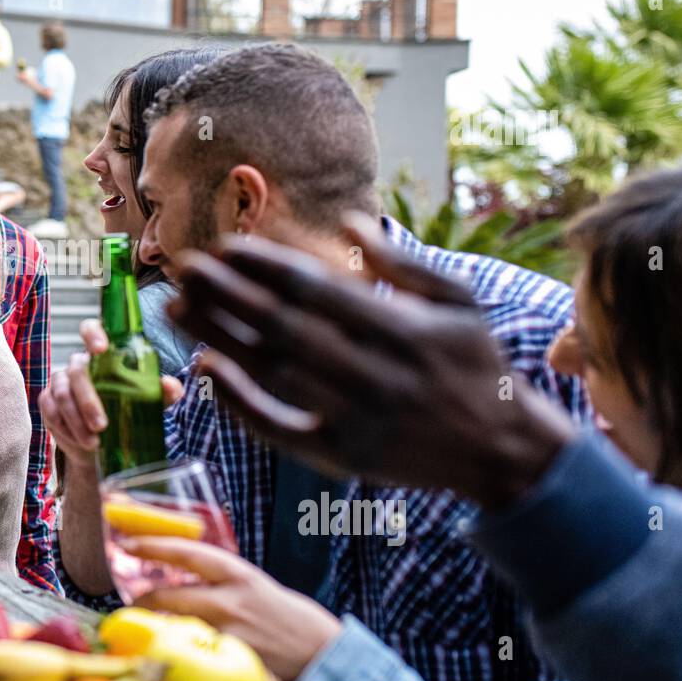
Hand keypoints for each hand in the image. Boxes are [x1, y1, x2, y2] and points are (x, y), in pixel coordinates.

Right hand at [37, 318, 182, 460]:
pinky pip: (50, 411)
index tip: (101, 349)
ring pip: (62, 394)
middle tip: (102, 425)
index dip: (93, 334)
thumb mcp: (148, 404)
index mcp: (102, 356)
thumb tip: (170, 386)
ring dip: (77, 420)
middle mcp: (78, 364)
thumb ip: (162, 393)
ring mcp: (60, 382)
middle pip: (77, 371)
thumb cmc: (126, 414)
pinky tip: (79, 441)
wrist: (102, 445)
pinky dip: (65, 428)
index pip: (90, 329)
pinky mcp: (48, 401)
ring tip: (94, 442)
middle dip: (88, 400)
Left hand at [127, 537, 341, 680]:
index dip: (155, 545)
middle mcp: (231, 600)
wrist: (318, 649)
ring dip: (157, 624)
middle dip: (144, 597)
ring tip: (148, 624)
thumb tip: (180, 570)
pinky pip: (194, 650)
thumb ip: (220, 578)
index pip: (188, 553)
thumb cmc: (283, 614)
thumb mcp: (252, 584)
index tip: (130, 543)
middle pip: (171, 594)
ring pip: (176, 624)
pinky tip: (174, 647)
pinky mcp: (230, 659)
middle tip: (131, 599)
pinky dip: (180, 647)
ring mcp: (229, 632)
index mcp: (238, 573)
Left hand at [167, 212, 573, 507]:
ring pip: (272, 375)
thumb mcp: (459, 302)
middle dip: (227, 296)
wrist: (502, 450)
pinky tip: (207, 369)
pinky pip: (278, 430)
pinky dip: (239, 402)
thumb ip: (404, 262)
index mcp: (404, 330)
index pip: (317, 291)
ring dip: (220, 338)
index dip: (265, 266)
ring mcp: (357, 421)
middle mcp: (377, 376)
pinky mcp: (343, 458)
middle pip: (283, 329)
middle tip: (184, 268)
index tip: (225, 245)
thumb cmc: (475, 364)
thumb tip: (351, 221)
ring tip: (179, 309)